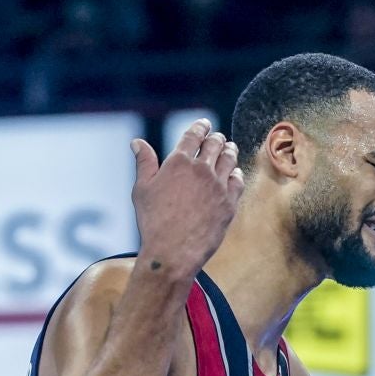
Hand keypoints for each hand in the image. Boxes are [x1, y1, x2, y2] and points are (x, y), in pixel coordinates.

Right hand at [131, 118, 243, 281]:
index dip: (201, 127)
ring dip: (229, 150)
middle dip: (216, 138)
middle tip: (217, 137)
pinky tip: (234, 173)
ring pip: (229, 159)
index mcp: (178, 162)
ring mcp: (218, 186)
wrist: (173, 251)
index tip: (204, 124)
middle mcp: (201, 169)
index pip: (194, 135)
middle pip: (214, 144)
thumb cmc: (153, 221)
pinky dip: (236, 173)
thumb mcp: (142, 189)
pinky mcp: (229, 203)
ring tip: (229, 148)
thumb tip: (137, 142)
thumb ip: (144, 162)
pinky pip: (237, 181)